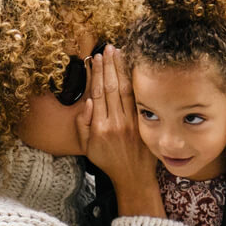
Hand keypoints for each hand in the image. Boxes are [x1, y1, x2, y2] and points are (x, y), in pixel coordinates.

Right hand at [77, 47, 163, 216]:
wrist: (133, 176)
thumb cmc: (107, 161)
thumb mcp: (86, 147)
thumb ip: (83, 124)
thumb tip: (88, 102)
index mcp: (99, 127)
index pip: (97, 92)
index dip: (96, 73)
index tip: (95, 58)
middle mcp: (116, 122)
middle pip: (111, 86)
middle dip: (109, 65)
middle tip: (108, 48)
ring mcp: (132, 122)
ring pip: (125, 89)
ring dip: (121, 69)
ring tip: (119, 53)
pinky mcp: (143, 123)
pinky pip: (138, 99)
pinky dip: (135, 82)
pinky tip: (133, 69)